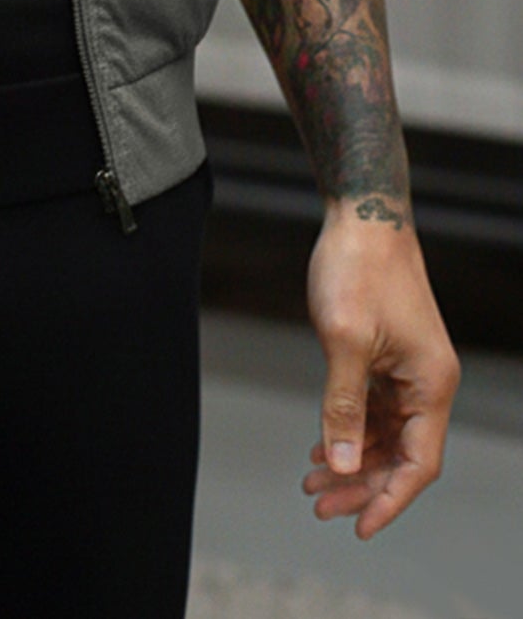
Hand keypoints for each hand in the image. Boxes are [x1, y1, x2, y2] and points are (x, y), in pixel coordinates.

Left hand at [303, 203, 460, 537]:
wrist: (361, 214)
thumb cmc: (358, 268)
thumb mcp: (344, 340)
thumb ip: (343, 407)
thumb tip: (343, 465)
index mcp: (430, 384)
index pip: (419, 464)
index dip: (390, 500)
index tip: (358, 527)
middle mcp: (426, 382)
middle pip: (401, 455)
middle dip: (361, 484)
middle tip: (318, 505)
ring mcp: (406, 370)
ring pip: (384, 436)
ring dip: (351, 460)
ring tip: (311, 482)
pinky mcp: (386, 356)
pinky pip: (372, 410)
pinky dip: (348, 431)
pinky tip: (320, 447)